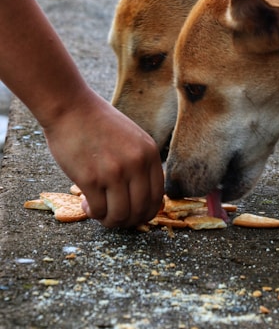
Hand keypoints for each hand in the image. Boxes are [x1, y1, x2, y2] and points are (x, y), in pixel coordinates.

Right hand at [43, 88, 163, 227]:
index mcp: (149, 154)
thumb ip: (141, 164)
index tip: (133, 215)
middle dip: (127, 221)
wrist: (71, 108)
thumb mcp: (132, 138)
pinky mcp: (91, 178)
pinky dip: (92, 213)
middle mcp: (136, 164)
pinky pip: (98, 210)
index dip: (145, 213)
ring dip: (109, 220)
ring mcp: (114, 172)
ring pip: (120, 215)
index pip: (157, 197)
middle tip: (114, 217)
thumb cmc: (98, 123)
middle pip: (140, 210)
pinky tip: (85, 203)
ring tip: (98, 210)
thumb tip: (142, 198)